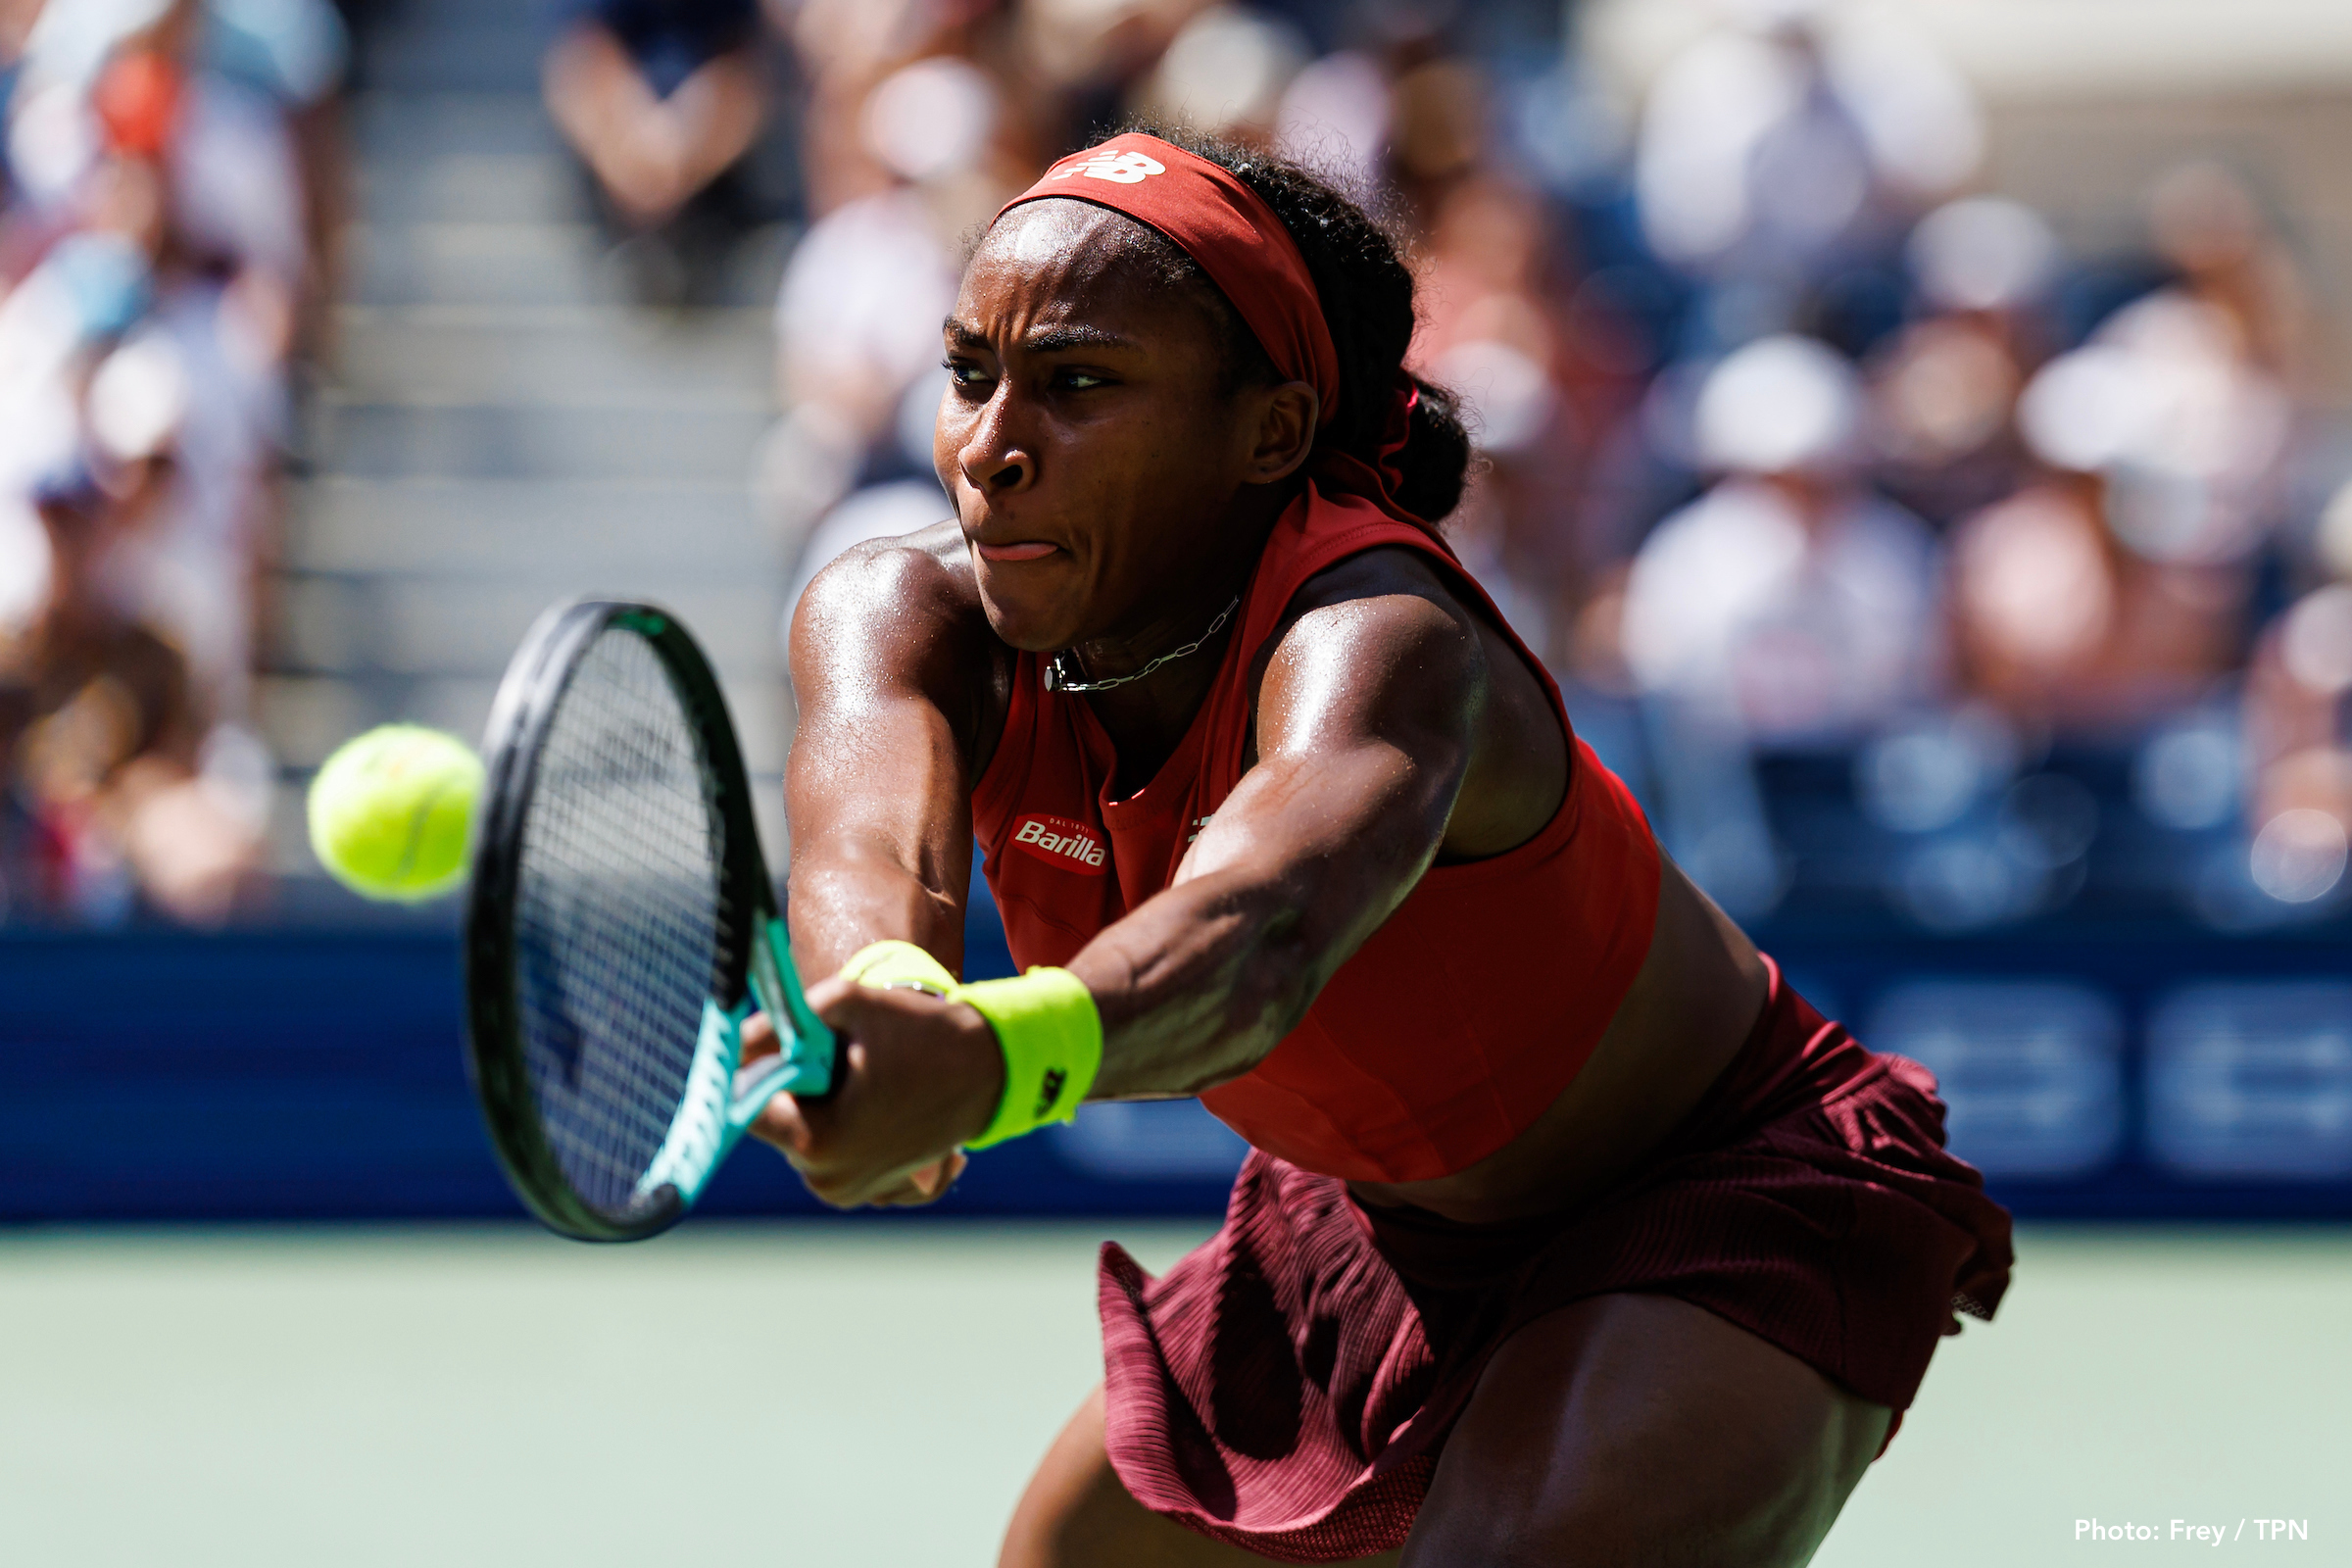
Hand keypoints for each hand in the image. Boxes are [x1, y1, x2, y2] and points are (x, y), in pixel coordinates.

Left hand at [740, 977, 1004, 1208]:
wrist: (997, 1065)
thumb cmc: (924, 1031)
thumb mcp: (846, 1001)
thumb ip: (780, 1021)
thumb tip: (734, 1044)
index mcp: (818, 1142)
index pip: (747, 1104)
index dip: (761, 1067)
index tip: (789, 1044)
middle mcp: (830, 1180)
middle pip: (782, 1121)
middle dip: (802, 1086)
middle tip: (849, 1055)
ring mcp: (856, 1192)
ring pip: (809, 1136)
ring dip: (829, 1105)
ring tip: (877, 1077)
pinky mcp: (881, 1193)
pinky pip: (844, 1156)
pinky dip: (858, 1127)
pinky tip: (891, 1102)